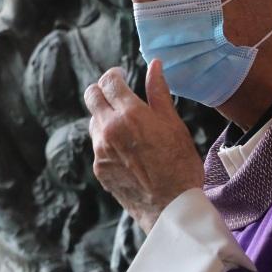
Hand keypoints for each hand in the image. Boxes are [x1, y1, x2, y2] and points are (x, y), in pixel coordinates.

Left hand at [84, 60, 203, 232]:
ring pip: (94, 122)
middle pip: (92, 97)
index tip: (121, 75)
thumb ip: (159, 92)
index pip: (109, 82)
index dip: (114, 75)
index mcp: (129, 115)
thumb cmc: (180, 165)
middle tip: (116, 92)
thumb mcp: (173, 124)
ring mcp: (100, 150)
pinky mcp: (98, 168)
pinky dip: (108, 140)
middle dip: (102, 90)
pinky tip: (127, 149)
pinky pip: (98, 145)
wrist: (170, 207)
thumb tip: (154, 65)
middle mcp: (108, 130)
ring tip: (127, 125)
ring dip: (105, 116)